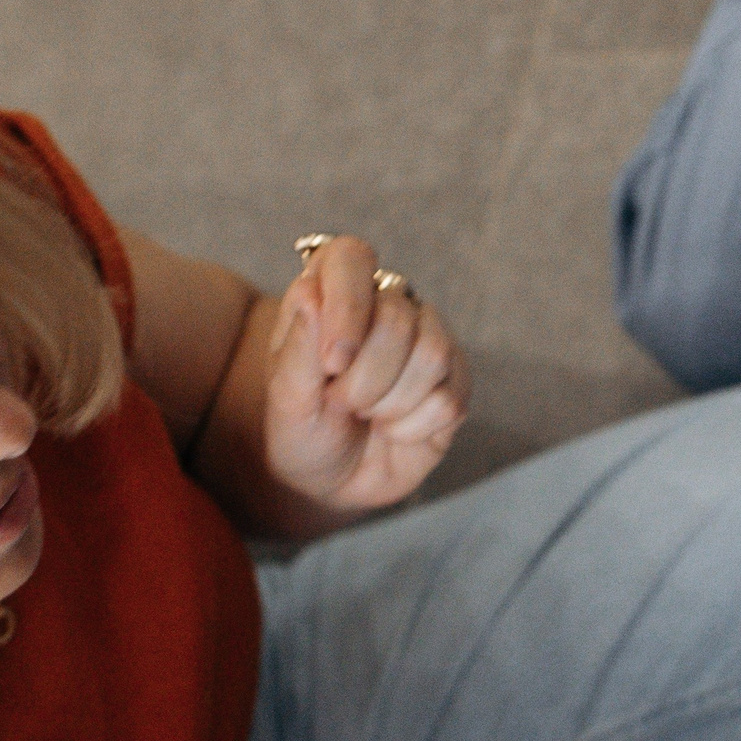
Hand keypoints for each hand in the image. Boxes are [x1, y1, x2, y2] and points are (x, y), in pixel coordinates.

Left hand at [264, 237, 469, 513]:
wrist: (331, 481)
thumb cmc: (301, 431)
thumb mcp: (286, 399)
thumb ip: (297, 349)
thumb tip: (310, 292)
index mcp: (332, 293)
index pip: (352, 259)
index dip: (348, 305)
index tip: (333, 362)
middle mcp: (384, 305)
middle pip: (398, 317)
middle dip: (366, 377)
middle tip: (342, 403)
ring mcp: (426, 339)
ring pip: (433, 352)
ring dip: (392, 402)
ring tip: (368, 415)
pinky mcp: (454, 380)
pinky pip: (450, 396)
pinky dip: (415, 426)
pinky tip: (395, 430)